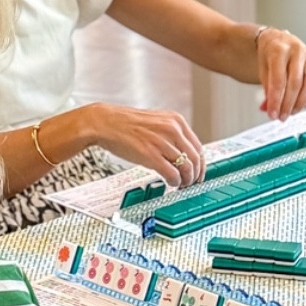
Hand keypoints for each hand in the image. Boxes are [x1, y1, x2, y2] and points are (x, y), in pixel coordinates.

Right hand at [87, 103, 204, 186]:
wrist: (104, 123)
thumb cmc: (126, 125)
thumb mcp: (156, 123)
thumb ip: (171, 135)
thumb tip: (184, 153)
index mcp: (176, 121)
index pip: (198, 147)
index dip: (200, 164)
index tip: (198, 173)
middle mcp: (172, 129)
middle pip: (195, 158)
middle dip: (195, 175)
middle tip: (191, 183)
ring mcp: (162, 142)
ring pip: (186, 167)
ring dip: (186, 180)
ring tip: (181, 185)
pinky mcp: (150, 155)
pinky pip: (172, 173)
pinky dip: (175, 182)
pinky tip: (171, 184)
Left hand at [256, 29, 305, 120]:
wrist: (279, 40)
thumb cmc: (270, 54)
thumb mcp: (263, 69)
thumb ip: (267, 89)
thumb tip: (268, 109)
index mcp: (279, 49)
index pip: (278, 80)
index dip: (275, 100)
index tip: (272, 114)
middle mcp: (297, 50)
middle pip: (295, 83)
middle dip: (288, 104)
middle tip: (281, 116)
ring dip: (300, 103)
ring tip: (291, 112)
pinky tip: (302, 105)